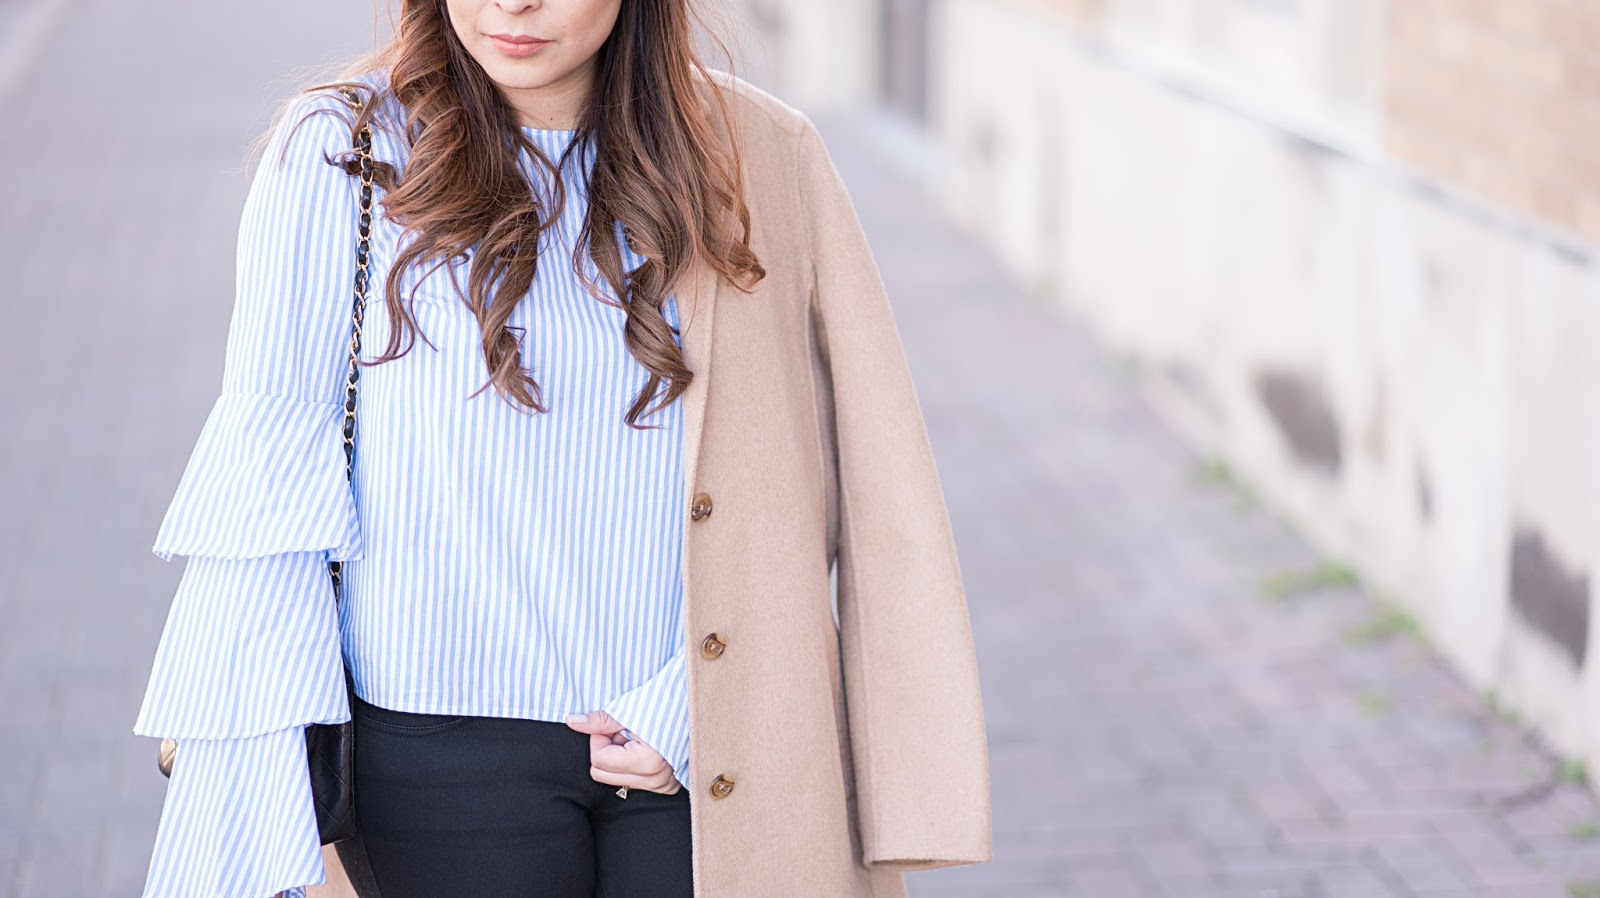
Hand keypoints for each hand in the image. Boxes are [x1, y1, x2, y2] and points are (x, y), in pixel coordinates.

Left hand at [564, 710, 682, 794]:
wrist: (697, 702)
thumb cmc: (666, 701)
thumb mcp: (630, 708)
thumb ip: (598, 721)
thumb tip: (571, 722)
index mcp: (648, 763)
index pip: (599, 760)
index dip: (600, 738)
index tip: (614, 724)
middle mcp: (656, 780)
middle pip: (602, 775)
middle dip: (607, 750)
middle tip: (623, 731)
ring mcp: (663, 785)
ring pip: (616, 779)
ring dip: (620, 757)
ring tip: (637, 738)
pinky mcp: (667, 785)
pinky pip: (634, 781)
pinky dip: (633, 764)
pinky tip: (646, 747)